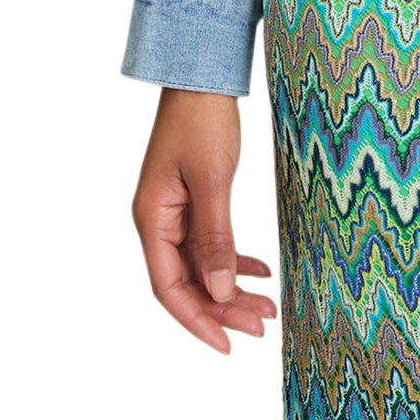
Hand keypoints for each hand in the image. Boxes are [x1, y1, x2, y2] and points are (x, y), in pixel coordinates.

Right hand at [132, 87, 276, 354]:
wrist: (202, 74)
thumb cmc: (201, 118)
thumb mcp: (213, 178)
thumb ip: (216, 236)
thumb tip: (220, 291)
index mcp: (152, 219)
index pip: (169, 288)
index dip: (196, 320)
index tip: (226, 345)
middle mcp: (159, 221)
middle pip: (188, 281)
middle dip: (223, 308)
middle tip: (262, 326)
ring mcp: (176, 211)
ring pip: (203, 265)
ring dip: (232, 287)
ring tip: (267, 307)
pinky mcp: (194, 199)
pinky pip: (211, 242)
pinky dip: (234, 258)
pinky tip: (260, 271)